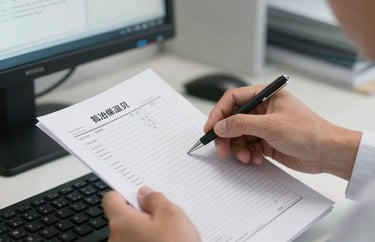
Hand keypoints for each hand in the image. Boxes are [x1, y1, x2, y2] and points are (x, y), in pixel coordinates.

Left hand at [102, 187, 200, 241]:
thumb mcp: (172, 215)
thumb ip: (155, 199)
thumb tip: (144, 194)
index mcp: (121, 222)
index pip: (111, 198)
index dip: (124, 193)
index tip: (134, 192)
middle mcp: (115, 240)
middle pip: (121, 218)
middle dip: (139, 215)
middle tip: (161, 217)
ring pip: (129, 235)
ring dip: (143, 232)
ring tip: (166, 236)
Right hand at [204, 84, 360, 179]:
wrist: (327, 153)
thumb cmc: (308, 132)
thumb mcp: (270, 126)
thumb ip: (241, 124)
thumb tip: (220, 126)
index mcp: (265, 96)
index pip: (233, 99)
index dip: (219, 113)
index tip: (210, 128)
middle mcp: (263, 110)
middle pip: (233, 120)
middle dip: (226, 136)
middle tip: (222, 149)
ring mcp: (264, 126)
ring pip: (238, 136)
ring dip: (238, 148)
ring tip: (245, 157)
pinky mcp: (266, 142)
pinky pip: (247, 147)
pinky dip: (247, 154)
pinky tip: (255, 160)